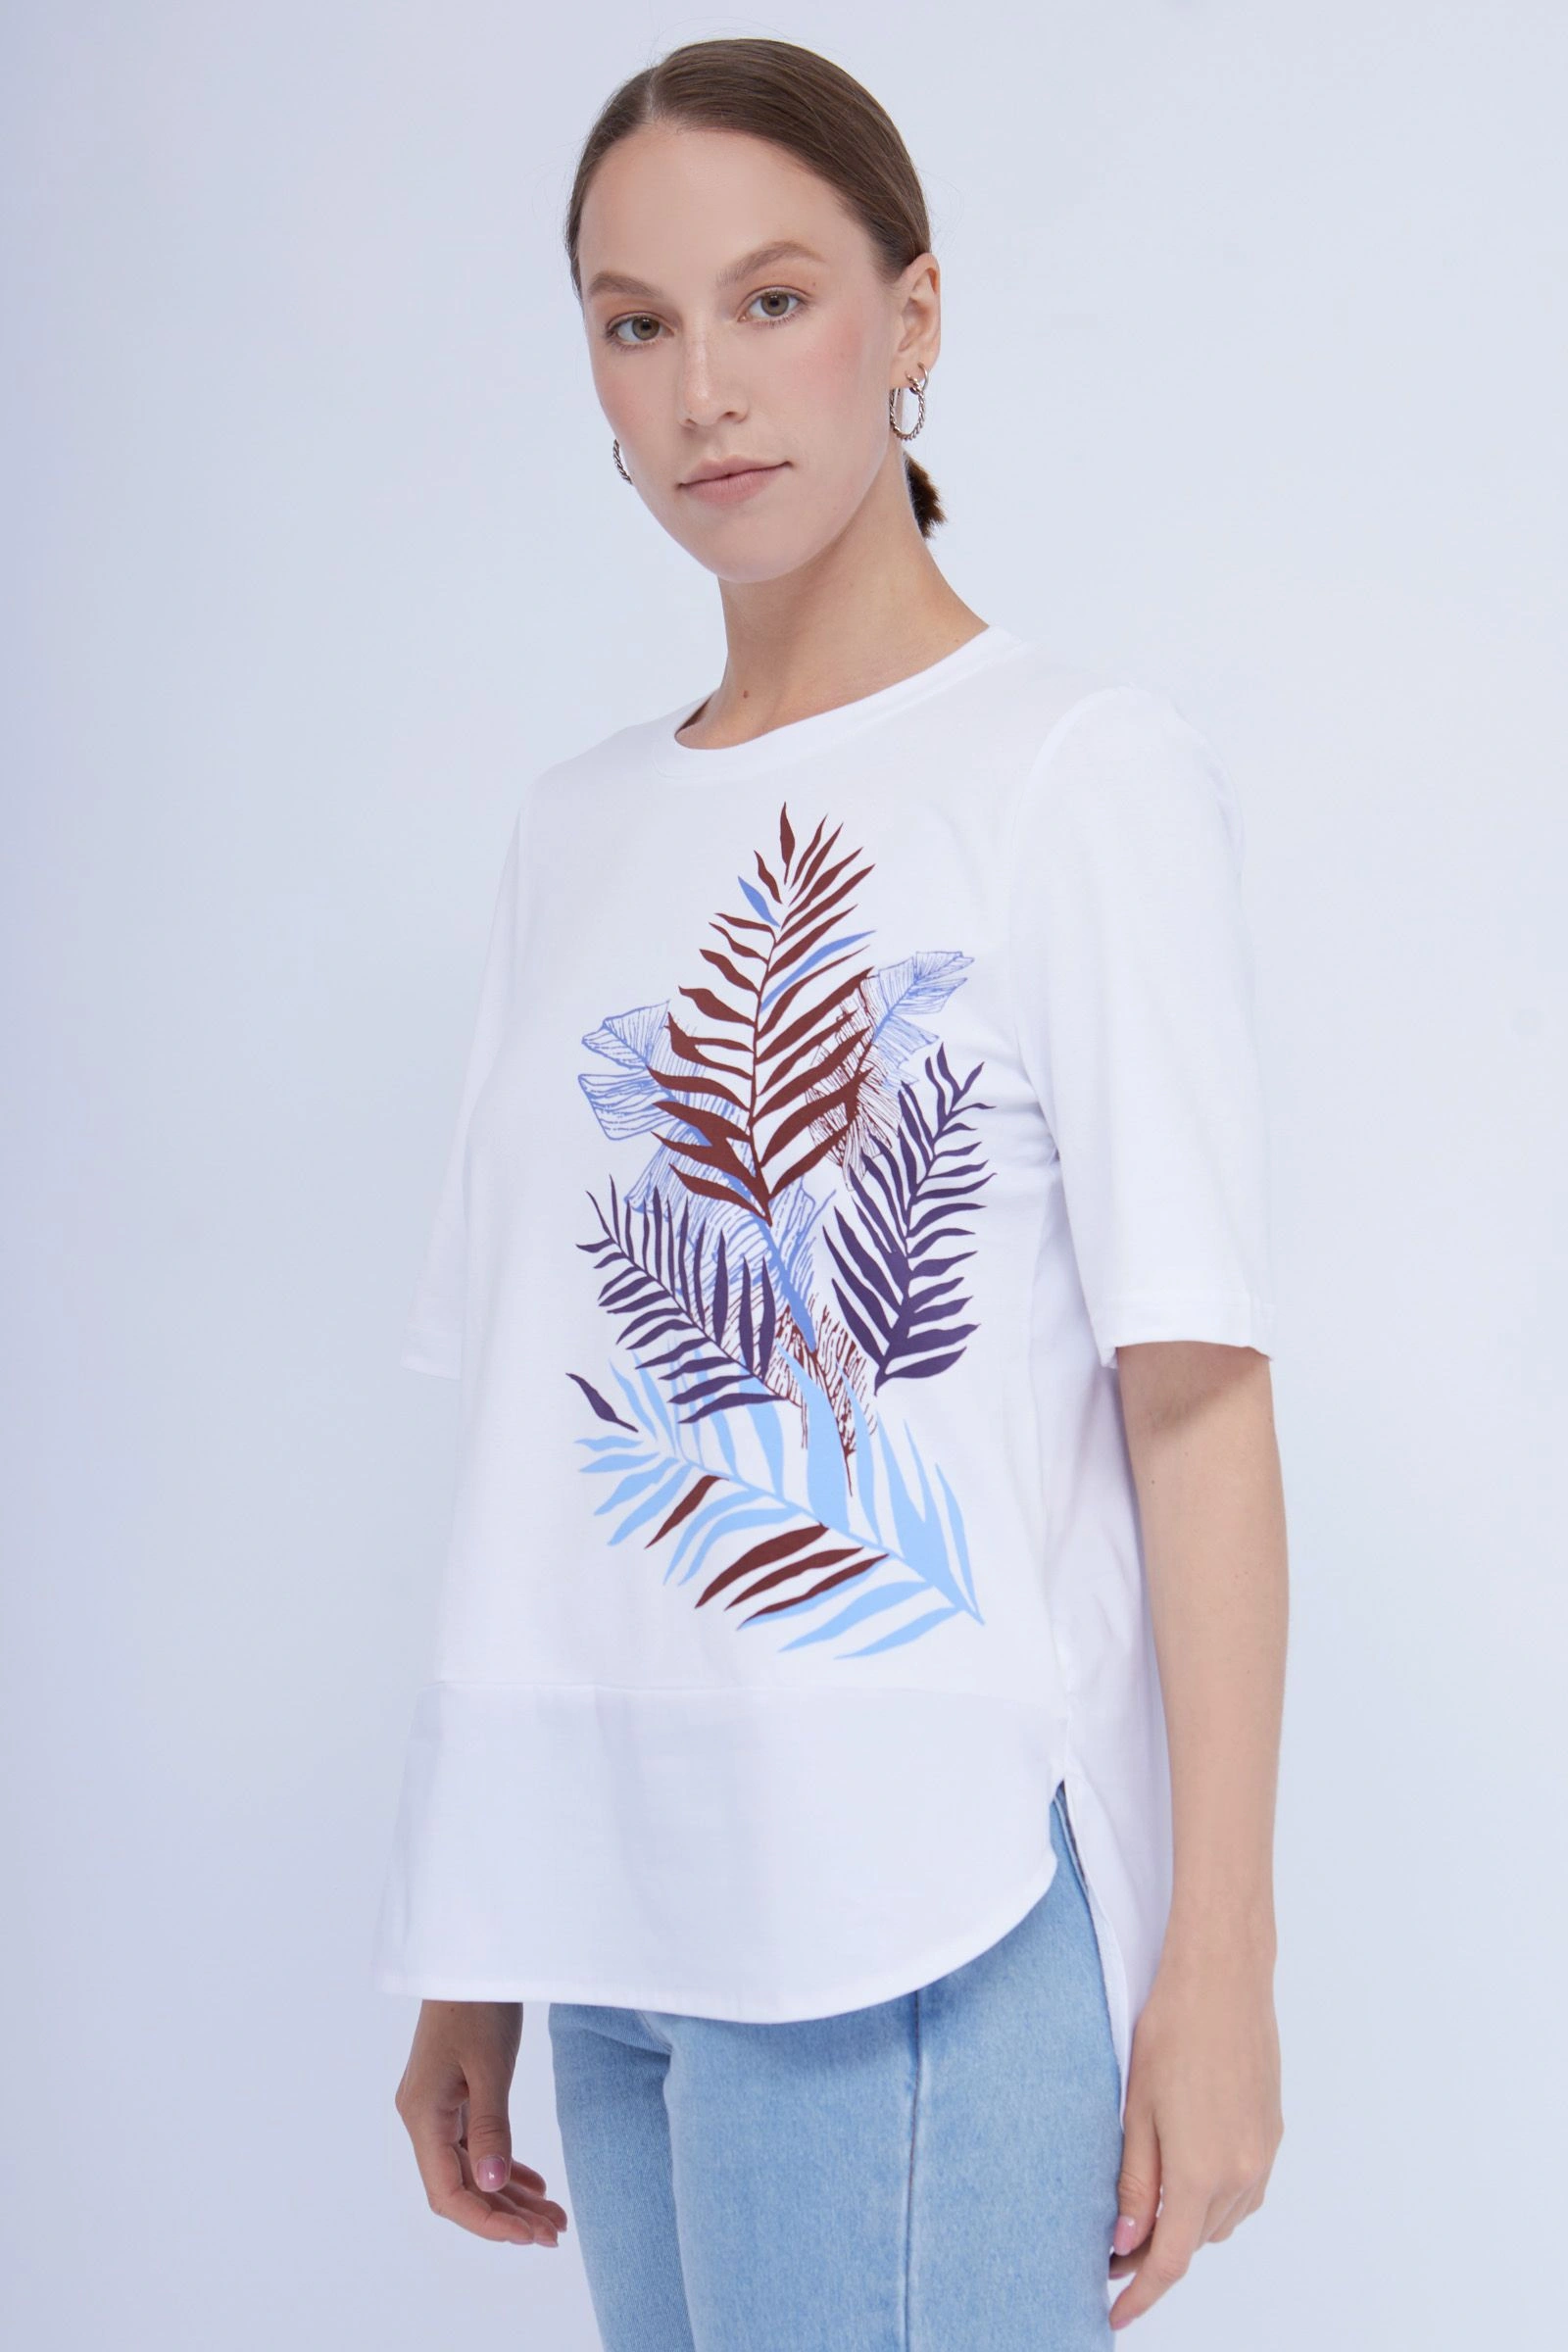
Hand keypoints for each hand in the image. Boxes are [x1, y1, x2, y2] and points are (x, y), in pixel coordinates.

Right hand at [394, 1998, 568, 2248]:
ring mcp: (438, 2108)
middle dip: (507, 2217)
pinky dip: (506, 2168)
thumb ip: (491, 2128)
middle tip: (555, 2233)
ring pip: (473, 2171)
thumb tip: (493, 2185)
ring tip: (554, 2218)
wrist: (470, 1955)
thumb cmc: (479, 2003)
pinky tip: (536, 2184)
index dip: (487, 2222)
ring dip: (511, 2197)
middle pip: (462, 2187)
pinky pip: (477, 2147)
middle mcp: (424, 2119)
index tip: (530, 2237)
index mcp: (423, 2115)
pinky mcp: (455, 2096)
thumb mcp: (490, 2066)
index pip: (448, 2193)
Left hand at [1106, 1941, 1281, 2328]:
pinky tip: (1188, 2178)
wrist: (1223, 1978)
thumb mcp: (1136, 2109)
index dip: (1141, 2295)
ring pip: (1220, 2219)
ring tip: (1146, 2214)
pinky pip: (1243, 2191)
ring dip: (1186, 2226)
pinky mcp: (1272, 2133)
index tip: (1115, 2316)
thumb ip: (1135, 2181)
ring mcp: (1263, 2154)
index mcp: (1201, 2171)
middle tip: (1113, 2250)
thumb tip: (1126, 2240)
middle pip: (1194, 2241)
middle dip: (1155, 2254)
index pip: (1169, 2260)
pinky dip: (1212, 2199)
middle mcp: (1241, 2173)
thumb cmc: (1172, 2030)